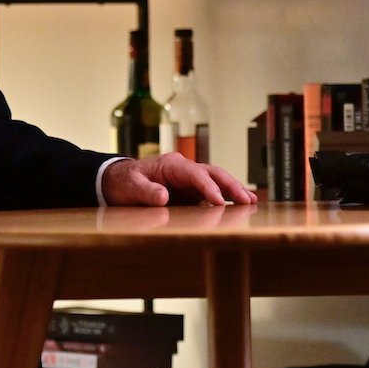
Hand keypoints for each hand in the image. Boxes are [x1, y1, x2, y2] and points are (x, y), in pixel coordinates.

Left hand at [101, 153, 258, 206]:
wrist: (118, 181)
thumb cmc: (123, 182)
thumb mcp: (130, 186)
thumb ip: (145, 191)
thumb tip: (163, 196)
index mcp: (171, 164)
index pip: (195, 173)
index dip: (208, 186)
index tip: (219, 201)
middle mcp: (184, 168)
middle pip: (212, 173)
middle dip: (230, 186)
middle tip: (246, 200)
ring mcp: (189, 179)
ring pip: (216, 180)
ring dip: (233, 190)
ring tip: (251, 202)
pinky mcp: (190, 190)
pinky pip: (212, 191)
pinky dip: (226, 196)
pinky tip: (241, 203)